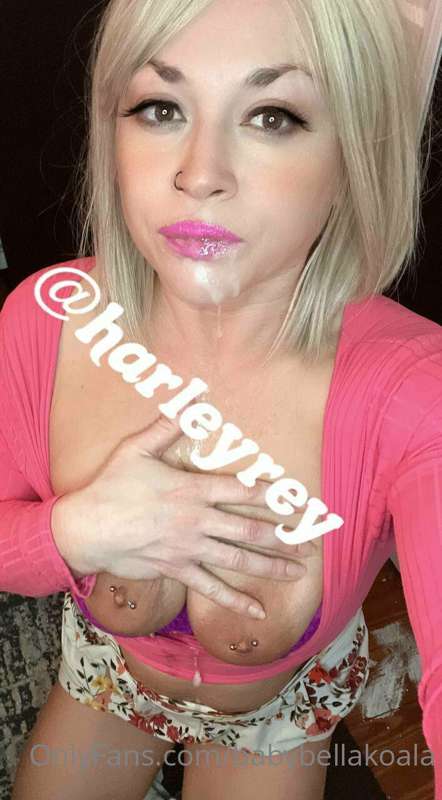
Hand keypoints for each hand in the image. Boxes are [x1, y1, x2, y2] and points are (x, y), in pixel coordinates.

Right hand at [54, 401, 306, 619]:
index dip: (275, 496)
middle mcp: (197, 521)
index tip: (300, 501)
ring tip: (298, 572)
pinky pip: (211, 588)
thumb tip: (192, 398)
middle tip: (311, 542)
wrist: (86, 528)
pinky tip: (257, 612)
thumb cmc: (111, 486)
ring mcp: (189, 549)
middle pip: (249, 530)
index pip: (243, 492)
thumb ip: (167, 426)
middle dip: (284, 537)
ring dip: (270, 567)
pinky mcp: (177, 570)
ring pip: (237, 561)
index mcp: (192, 490)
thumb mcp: (137, 449)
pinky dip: (235, 602)